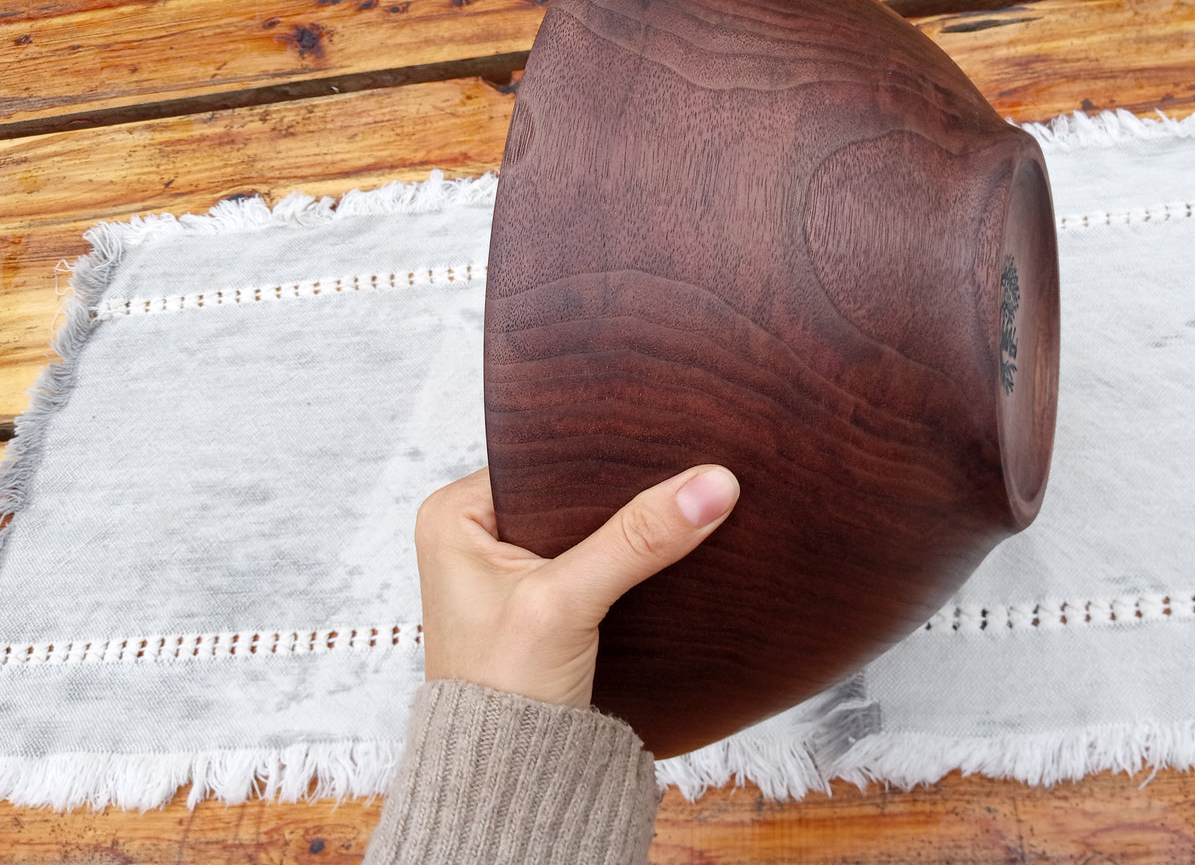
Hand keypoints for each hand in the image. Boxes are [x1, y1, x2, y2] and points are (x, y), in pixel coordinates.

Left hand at [414, 464, 739, 708]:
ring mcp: (509, 568)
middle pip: (569, 490)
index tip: (665, 439)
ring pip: (586, 523)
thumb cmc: (501, 695)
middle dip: (620, 490)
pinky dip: (627, 556)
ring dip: (627, 526)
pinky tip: (663, 549)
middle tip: (683, 468)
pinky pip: (594, 555)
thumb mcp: (566, 603)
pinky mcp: (542, 599)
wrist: (508, 785)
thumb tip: (711, 485)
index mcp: (454, 515)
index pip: (543, 459)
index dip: (602, 454)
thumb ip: (636, 540)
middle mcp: (475, 533)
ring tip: (681, 502)